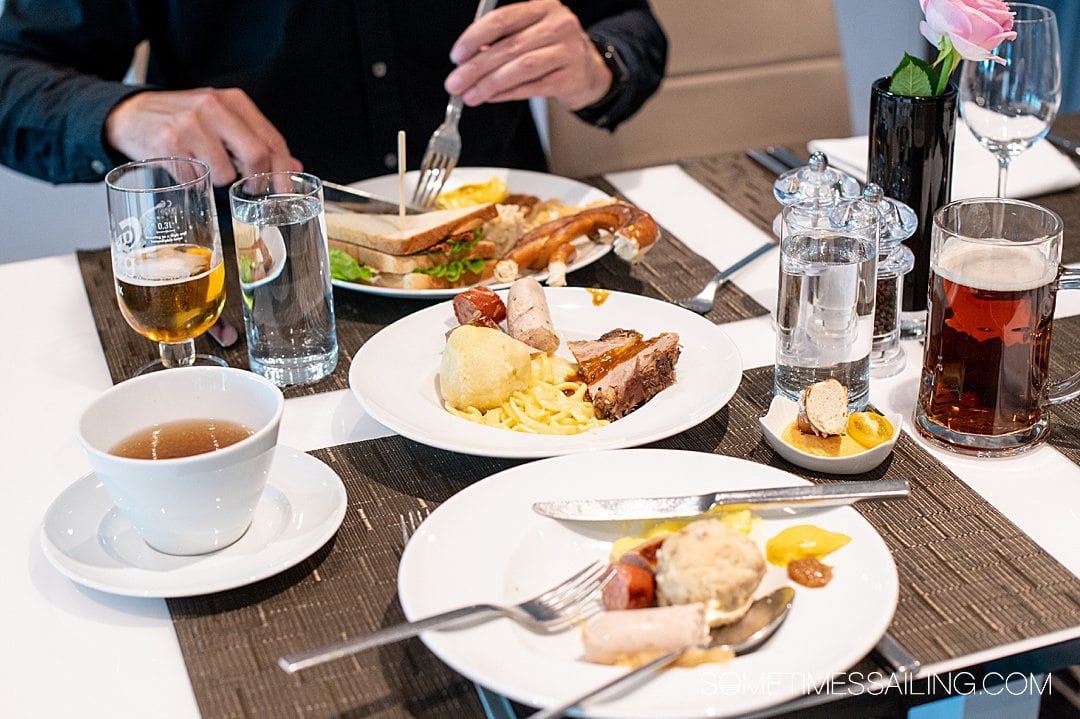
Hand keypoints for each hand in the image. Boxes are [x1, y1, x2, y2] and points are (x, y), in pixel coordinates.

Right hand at [104, 88, 301, 185]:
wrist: (130, 115)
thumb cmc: (181, 121)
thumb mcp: (222, 123)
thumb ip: (256, 141)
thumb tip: (293, 167)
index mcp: (233, 101)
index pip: (272, 139)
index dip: (284, 170)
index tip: (286, 190)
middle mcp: (213, 107)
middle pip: (256, 155)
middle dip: (259, 181)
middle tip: (253, 191)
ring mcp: (190, 123)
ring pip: (226, 173)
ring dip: (221, 182)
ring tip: (206, 169)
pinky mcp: (169, 142)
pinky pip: (197, 179)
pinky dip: (196, 182)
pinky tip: (186, 168)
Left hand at [445, 0, 611, 110]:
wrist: (588, 71)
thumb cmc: (552, 50)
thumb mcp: (529, 35)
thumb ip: (500, 42)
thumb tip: (467, 62)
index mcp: (543, 7)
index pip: (502, 19)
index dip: (475, 37)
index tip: (457, 56)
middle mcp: (558, 24)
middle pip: (509, 46)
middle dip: (476, 67)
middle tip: (456, 83)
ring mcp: (568, 51)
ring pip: (521, 67)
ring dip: (490, 84)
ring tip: (471, 95)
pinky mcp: (571, 77)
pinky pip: (532, 87)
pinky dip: (507, 94)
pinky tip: (492, 98)